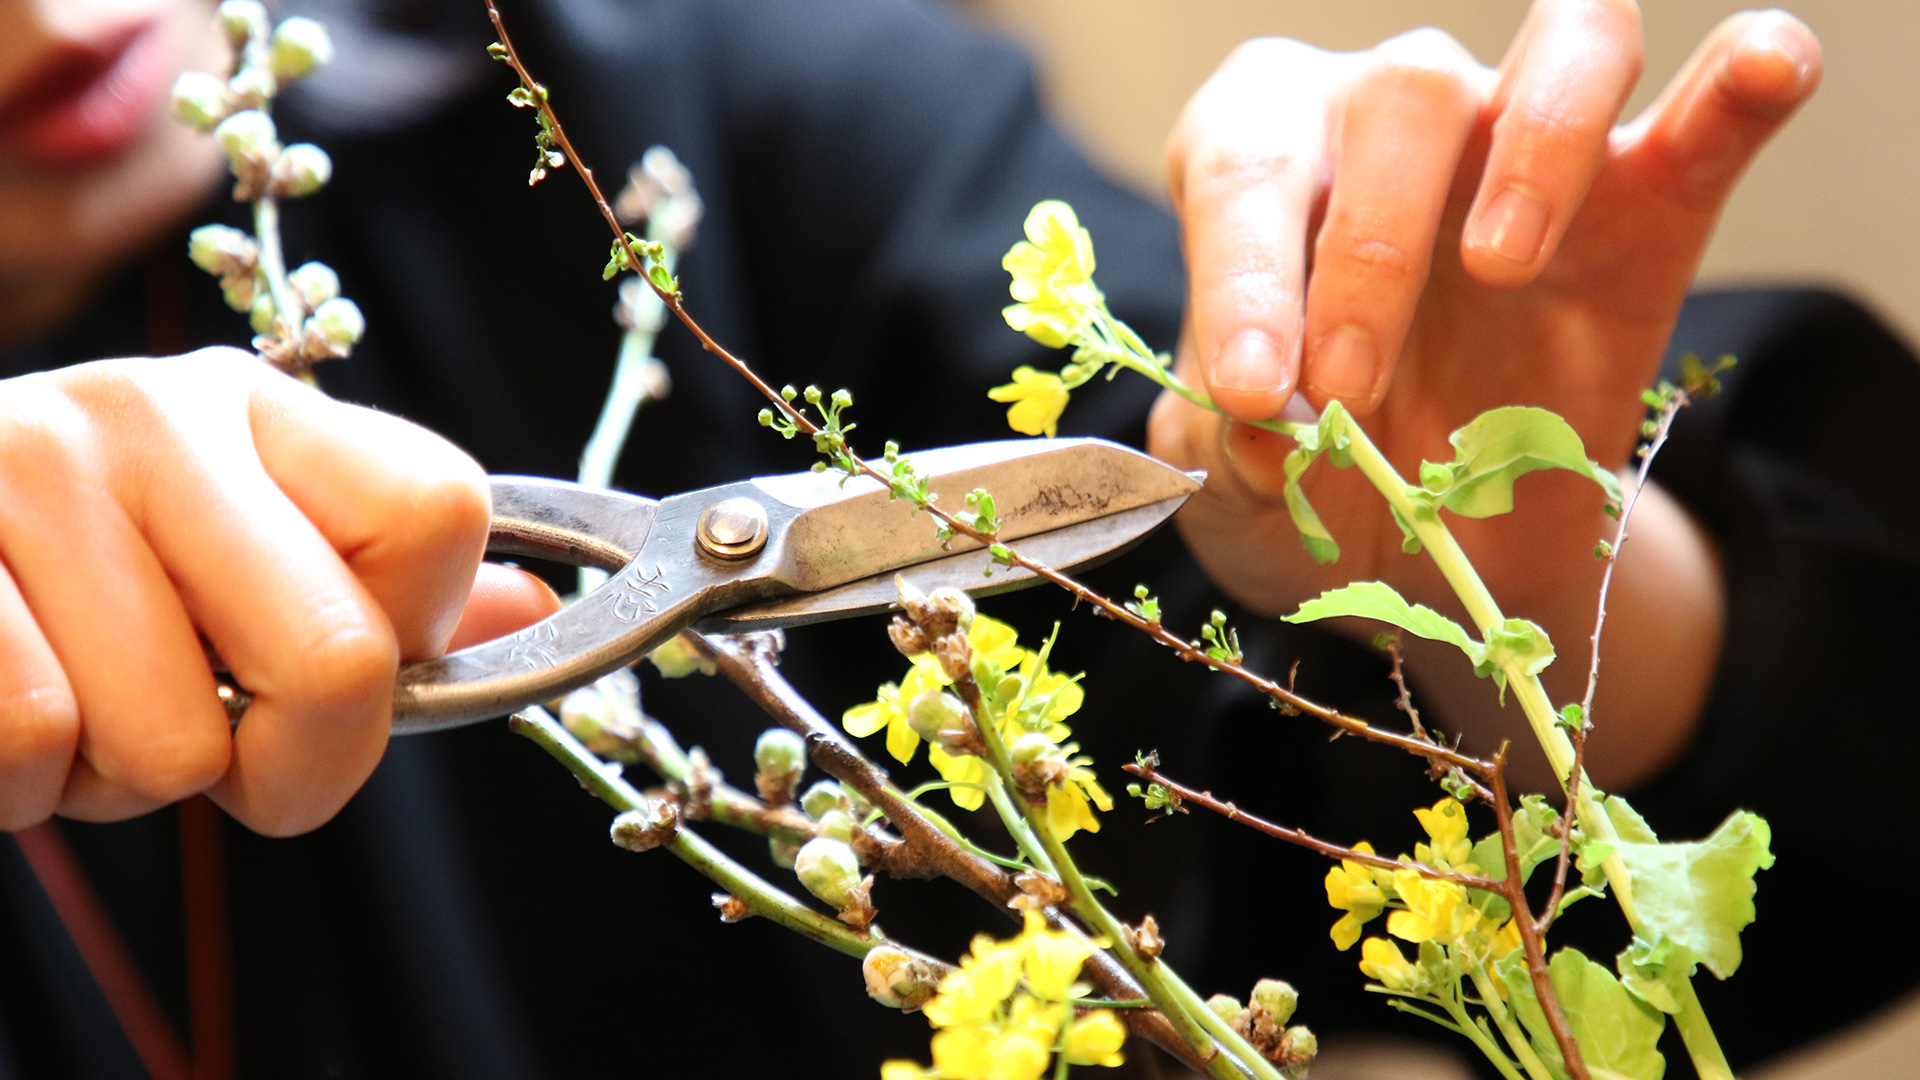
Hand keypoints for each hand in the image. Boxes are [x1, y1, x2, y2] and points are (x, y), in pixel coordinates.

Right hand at [0, 349, 557, 834]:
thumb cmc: (68, 575)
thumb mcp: (233, 546)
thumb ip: (375, 585)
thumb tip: (532, 612)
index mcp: (259, 407)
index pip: (442, 515)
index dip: (414, 635)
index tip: (344, 666)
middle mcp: (152, 414)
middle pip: (342, 662)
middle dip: (289, 766)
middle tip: (212, 741)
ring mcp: (22, 468)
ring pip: (173, 742)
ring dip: (121, 777)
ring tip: (70, 700)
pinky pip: (30, 744)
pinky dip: (18, 784)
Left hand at [1149, 4, 1818, 788]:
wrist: (1431, 546)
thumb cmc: (1309, 474)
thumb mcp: (1236, 486)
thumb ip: (1229, 455)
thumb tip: (1265, 432)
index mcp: (1263, 155)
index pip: (1244, 161)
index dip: (1239, 275)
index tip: (1251, 394)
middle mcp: (1393, 113)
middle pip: (1404, 94)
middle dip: (1366, 253)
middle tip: (1346, 390)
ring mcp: (1529, 142)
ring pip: (1565, 45)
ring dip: (1536, 149)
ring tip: (1499, 268)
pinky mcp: (1649, 203)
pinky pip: (1713, 101)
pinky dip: (1743, 79)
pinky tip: (1763, 72)